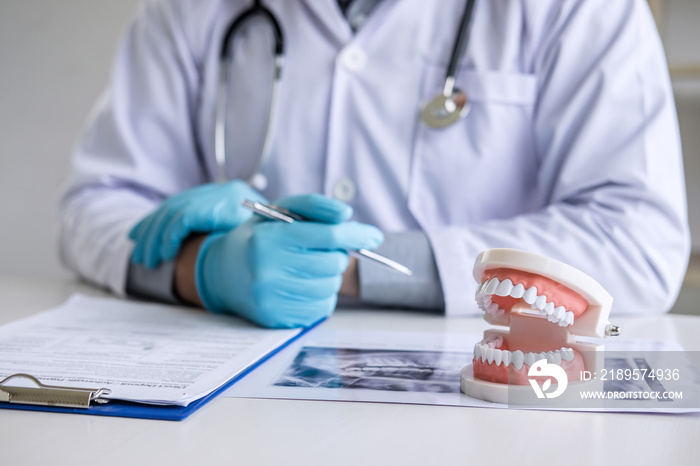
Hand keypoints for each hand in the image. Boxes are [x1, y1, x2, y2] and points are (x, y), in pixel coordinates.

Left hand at [129, 180, 265, 267]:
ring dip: (157, 238)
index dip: (158, 220)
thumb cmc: (274, 242)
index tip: (140, 236)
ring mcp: (224, 196)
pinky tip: (166, 253)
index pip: (184, 204)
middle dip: (151, 231)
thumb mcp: (249, 237)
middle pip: (176, 207)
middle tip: (142, 256)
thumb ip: (227, 235)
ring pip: (175, 214)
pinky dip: (170, 236)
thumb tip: (196, 246)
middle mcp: (225, 191)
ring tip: (149, 259)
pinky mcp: (222, 206)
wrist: (303, 233)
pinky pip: (184, 219)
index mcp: (228, 196)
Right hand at [195, 194, 383, 327]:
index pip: (327, 236)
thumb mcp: (281, 212)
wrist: (222, 272)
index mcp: (269, 239)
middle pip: (332, 264)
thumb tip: (346, 216)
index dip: (356, 235)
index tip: (374, 236)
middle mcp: (267, 269)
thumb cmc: (259, 237)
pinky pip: (321, 309)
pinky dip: (322, 295)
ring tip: (310, 268)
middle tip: (323, 251)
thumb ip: (315, 207)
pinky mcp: (275, 318)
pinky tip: (305, 285)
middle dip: (337, 256)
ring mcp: (271, 297)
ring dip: (330, 276)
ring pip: (329, 287)